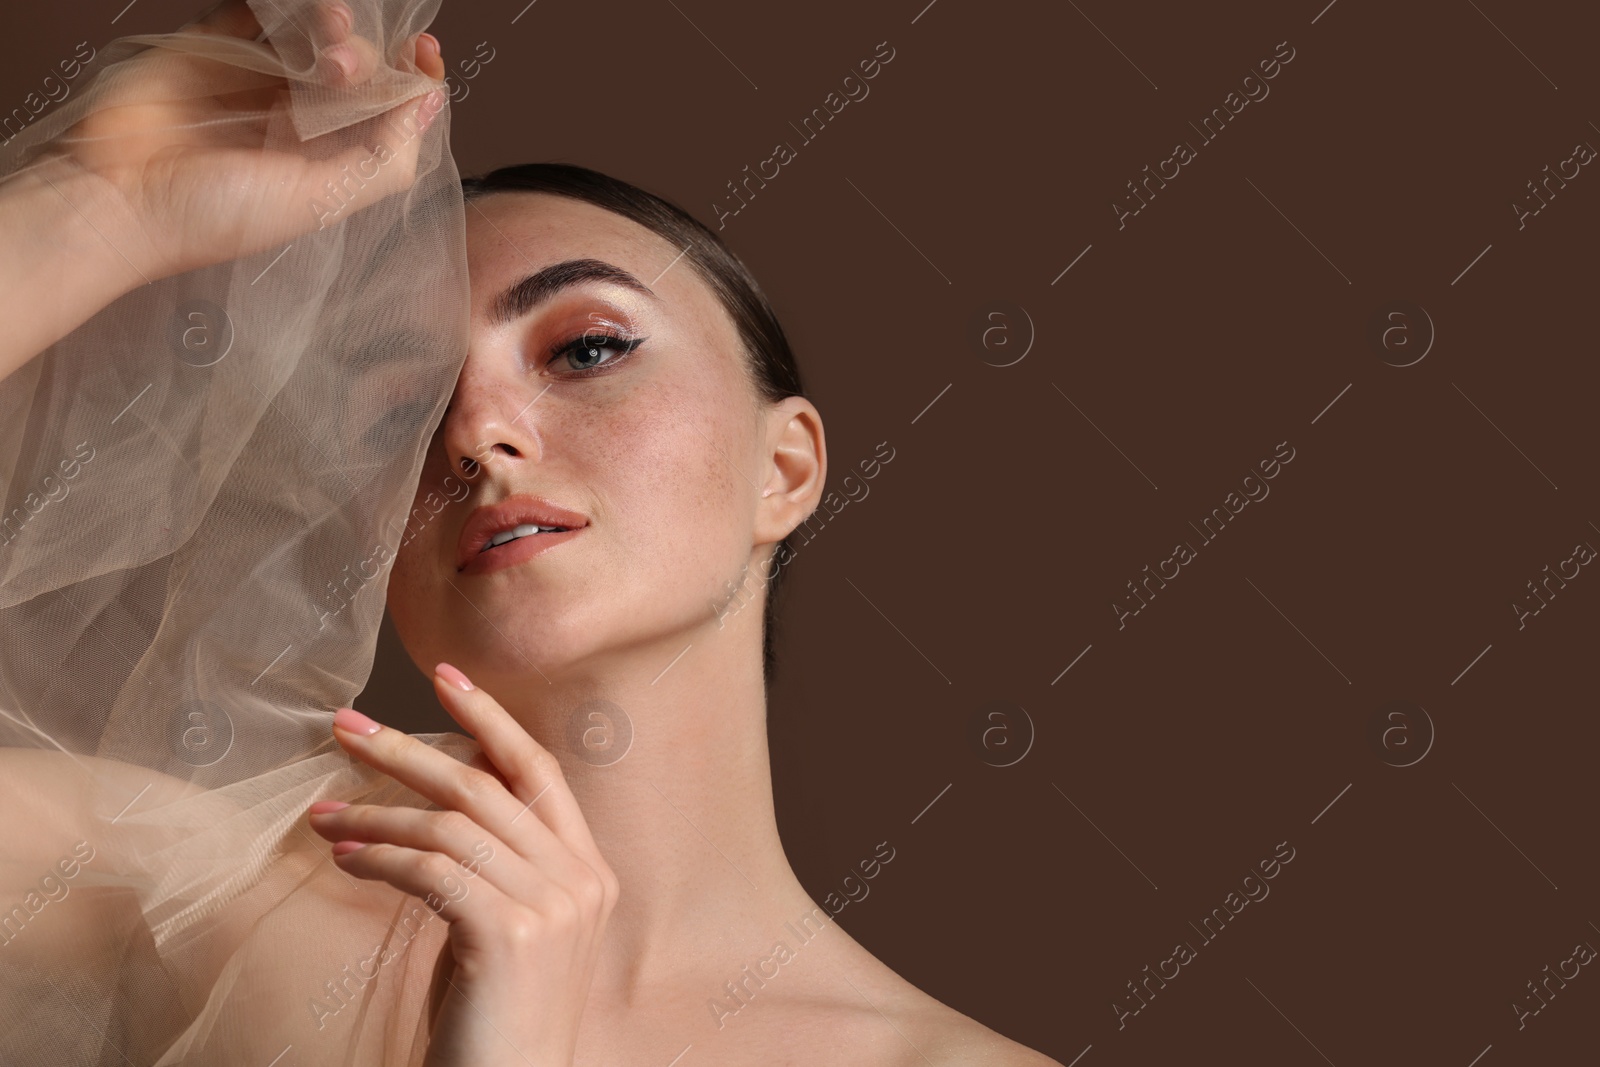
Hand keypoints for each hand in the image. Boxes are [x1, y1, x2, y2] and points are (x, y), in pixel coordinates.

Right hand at [43, 0, 447, 283]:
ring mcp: (253, 80)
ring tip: (329, 28)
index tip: (423, 55)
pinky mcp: (211, 46)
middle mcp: (295, 121)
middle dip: (368, 57)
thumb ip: (383, 157)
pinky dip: (282, 4)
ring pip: (314, 37)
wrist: (118, 197)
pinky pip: (257, 12)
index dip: (412, 81)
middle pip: (358, 70)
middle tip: (341, 66)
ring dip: (334, 25)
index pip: (387, 112)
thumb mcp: (320, 200)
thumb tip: (430, 104)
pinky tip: (294, 10)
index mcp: (328, 162)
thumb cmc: (217, 214)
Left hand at [308, 664, 618, 1066]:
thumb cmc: (492, 1019)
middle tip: (343, 727)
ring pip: (449, 825)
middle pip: (485, 785)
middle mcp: (581, 880)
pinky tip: (344, 858)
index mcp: (588, 870)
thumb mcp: (505, 926)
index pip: (539, 769)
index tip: (444, 674)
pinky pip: (431, 870)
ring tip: (321, 815)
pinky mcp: (510, 935)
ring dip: (375, 812)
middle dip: (408, 748)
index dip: (491, 717)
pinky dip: (379, 856)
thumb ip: (493, 863)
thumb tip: (437, 797)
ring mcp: (552, 907)